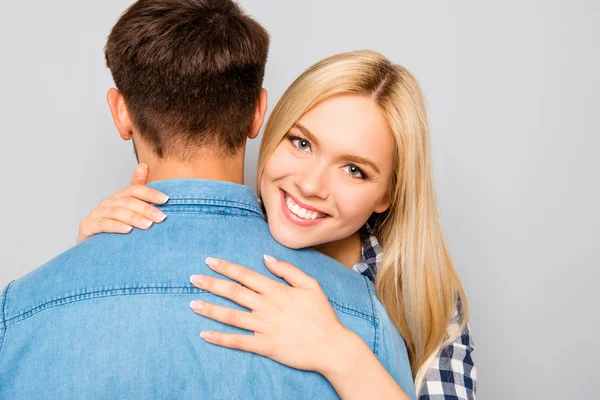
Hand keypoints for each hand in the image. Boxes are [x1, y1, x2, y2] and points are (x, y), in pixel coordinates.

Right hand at [76, 164, 168, 243]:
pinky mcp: (87, 226)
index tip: (165, 199)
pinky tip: (128, 230)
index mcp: (119, 197)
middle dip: (146, 209)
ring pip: (116, 212)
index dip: (150, 193)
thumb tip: (143, 166)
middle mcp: (107, 202)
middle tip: (161, 217)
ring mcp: (96, 214)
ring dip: (134, 218)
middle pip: (128, 201)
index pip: (135, 189)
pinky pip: (102, 224)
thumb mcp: (132, 212)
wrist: (98, 252)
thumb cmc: (119, 229)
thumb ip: (139, 192)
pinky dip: (116, 226)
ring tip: (148, 225)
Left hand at [189, 255, 355, 374]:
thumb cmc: (322, 315)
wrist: (331, 346)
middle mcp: (267, 306)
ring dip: (211, 309)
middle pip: (233, 292)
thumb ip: (288, 270)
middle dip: (211, 284)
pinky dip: (221, 338)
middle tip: (193, 279)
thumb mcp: (311, 285)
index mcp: (276, 290)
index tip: (210, 261)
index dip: (226, 267)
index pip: (245, 275)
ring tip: (193, 304)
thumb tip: (266, 259)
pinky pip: (238, 341)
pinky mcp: (265, 345)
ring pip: (231, 316)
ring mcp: (264, 327)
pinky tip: (205, 334)